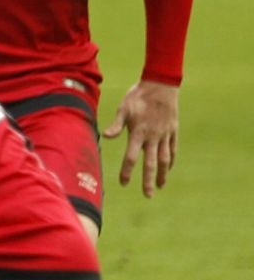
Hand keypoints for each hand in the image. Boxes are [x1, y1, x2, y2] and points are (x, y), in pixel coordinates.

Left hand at [104, 79, 178, 197]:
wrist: (161, 84)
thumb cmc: (138, 96)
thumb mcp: (124, 108)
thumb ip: (116, 124)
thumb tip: (105, 137)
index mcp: (139, 133)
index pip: (131, 157)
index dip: (127, 171)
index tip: (123, 183)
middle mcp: (153, 136)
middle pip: (151, 163)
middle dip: (148, 180)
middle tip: (148, 195)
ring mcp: (165, 134)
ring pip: (165, 159)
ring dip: (162, 173)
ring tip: (160, 186)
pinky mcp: (173, 130)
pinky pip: (173, 148)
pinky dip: (171, 160)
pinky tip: (169, 168)